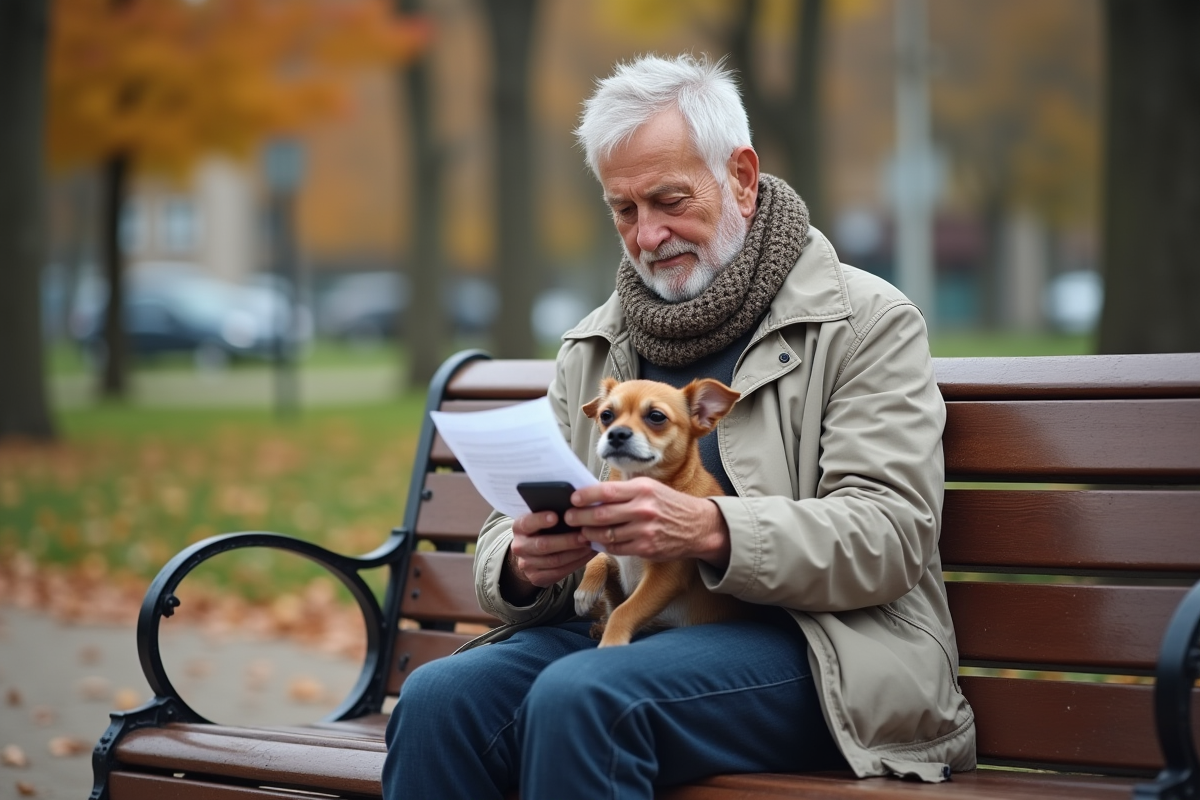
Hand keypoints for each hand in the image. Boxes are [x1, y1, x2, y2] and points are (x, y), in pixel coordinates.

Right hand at [502, 511, 594, 603]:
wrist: (530, 554)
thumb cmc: (542, 529)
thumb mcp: (540, 519)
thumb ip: (553, 513)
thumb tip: (576, 508)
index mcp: (519, 527)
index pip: (527, 523)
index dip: (540, 520)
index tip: (555, 516)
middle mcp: (520, 546)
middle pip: (544, 545)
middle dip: (567, 541)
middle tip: (584, 535)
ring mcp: (526, 564)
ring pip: (554, 561)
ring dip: (575, 553)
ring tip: (590, 545)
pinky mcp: (537, 578)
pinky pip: (559, 572)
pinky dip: (576, 563)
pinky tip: (587, 555)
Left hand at [564, 478, 730, 568]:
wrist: (699, 526)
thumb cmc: (669, 504)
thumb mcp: (650, 488)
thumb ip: (624, 491)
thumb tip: (593, 494)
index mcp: (642, 489)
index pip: (606, 491)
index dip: (585, 496)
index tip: (572, 498)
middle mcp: (643, 509)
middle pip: (601, 514)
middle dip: (580, 517)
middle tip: (568, 518)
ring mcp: (645, 531)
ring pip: (606, 534)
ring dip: (589, 534)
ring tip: (581, 531)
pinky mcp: (646, 548)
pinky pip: (617, 548)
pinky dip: (604, 545)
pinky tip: (598, 542)